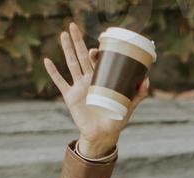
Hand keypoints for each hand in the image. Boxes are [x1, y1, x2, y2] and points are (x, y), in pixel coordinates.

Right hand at [42, 21, 149, 156]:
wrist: (102, 136)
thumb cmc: (116, 121)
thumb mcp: (129, 106)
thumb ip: (138, 94)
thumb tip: (147, 79)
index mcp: (102, 80)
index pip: (98, 60)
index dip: (97, 50)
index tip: (98, 42)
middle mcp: (89, 80)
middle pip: (82, 56)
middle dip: (78, 41)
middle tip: (73, 25)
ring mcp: (78, 87)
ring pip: (71, 64)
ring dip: (66, 49)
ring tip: (62, 34)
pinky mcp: (70, 97)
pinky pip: (60, 82)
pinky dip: (53, 72)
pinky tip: (46, 60)